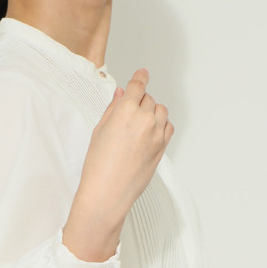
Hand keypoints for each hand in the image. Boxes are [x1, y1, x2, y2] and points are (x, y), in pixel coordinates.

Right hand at [62, 69, 173, 262]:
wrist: (107, 194)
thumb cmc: (98, 166)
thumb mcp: (100, 131)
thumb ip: (113, 109)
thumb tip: (120, 95)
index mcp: (125, 111)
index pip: (137, 85)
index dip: (140, 77)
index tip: (142, 73)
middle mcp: (144, 119)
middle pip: (149, 99)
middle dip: (140, 101)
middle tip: (130, 113)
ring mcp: (156, 134)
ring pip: (161, 111)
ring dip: (152, 112)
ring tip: (140, 123)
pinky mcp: (162, 148)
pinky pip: (168, 127)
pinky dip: (162, 125)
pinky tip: (151, 132)